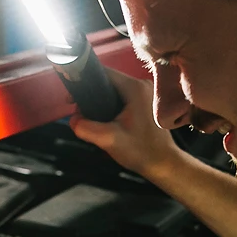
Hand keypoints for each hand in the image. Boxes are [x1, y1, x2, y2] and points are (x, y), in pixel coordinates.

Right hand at [69, 69, 185, 180]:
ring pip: (114, 90)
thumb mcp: (108, 139)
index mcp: (134, 88)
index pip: (103, 73)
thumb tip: (73, 119)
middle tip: (81, 113)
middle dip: (91, 96)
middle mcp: (142, 85)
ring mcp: (145, 93)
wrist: (163, 163)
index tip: (72, 99)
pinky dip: (111, 106)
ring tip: (91, 119)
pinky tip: (105, 121)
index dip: (83, 82)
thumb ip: (85, 127)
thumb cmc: (140, 151)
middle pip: (108, 81)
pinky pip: (122, 97)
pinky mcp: (146, 102)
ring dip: (100, 102)